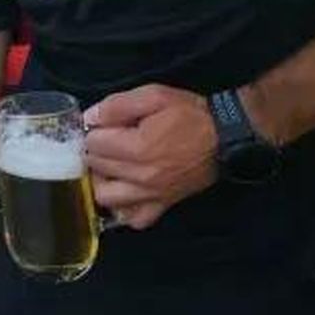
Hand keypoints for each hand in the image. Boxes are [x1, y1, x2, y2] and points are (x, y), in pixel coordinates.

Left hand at [83, 84, 217, 229]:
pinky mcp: (163, 205)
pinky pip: (134, 219)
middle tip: (108, 140)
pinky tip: (125, 191)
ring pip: (105, 197)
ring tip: (110, 166)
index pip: (92, 143)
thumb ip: (117, 106)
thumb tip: (89, 118)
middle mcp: (141, 177)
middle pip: (96, 167)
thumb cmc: (190, 114)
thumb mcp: (154, 96)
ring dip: (101, 181)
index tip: (105, 125)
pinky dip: (124, 209)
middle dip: (95, 152)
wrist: (226, 136)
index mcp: (138, 148)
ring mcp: (151, 194)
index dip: (94, 130)